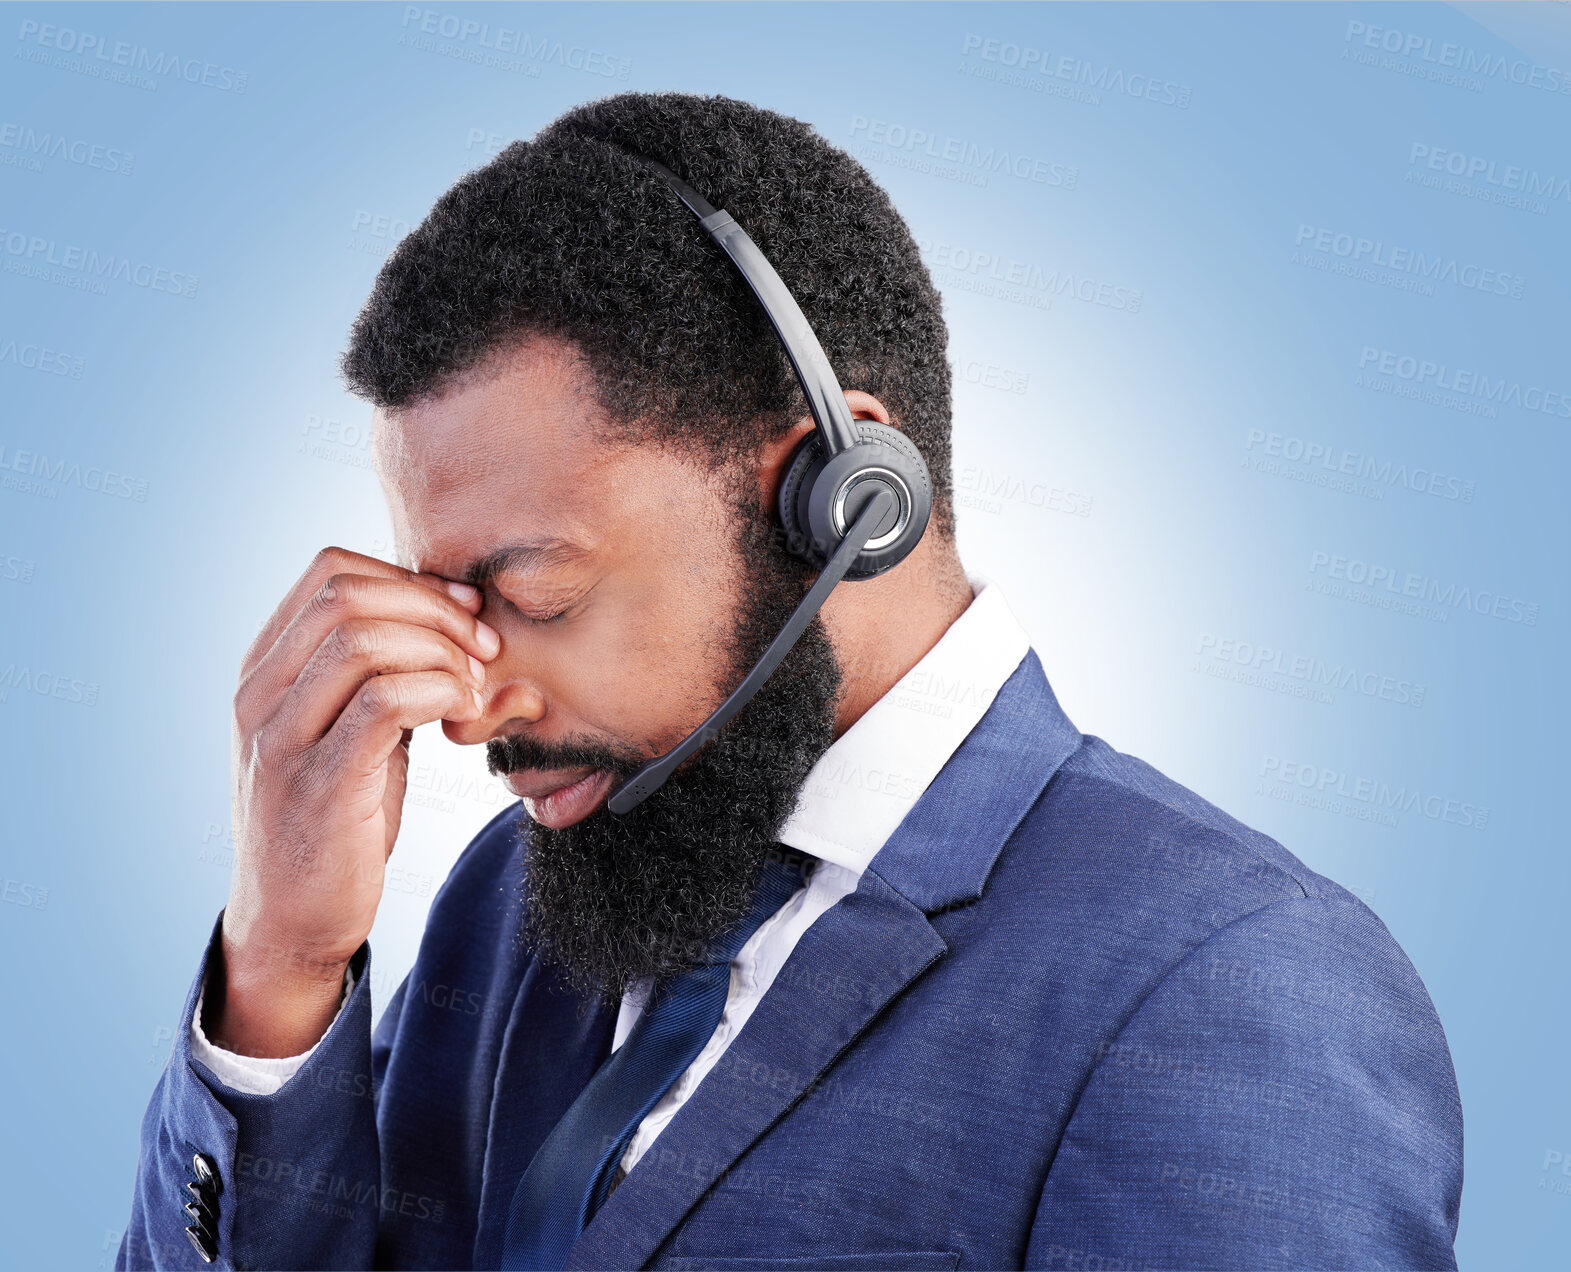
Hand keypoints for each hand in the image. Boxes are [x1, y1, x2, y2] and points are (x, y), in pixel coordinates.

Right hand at [206, 547, 499, 1056]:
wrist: (292, 924)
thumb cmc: (335, 822)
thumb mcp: (354, 733)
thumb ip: (389, 677)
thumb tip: (472, 625)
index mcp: (263, 671)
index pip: (330, 572)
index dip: (410, 577)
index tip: (466, 609)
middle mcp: (258, 696)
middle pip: (347, 594)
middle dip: (434, 607)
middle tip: (485, 645)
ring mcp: (280, 740)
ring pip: (363, 640)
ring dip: (441, 651)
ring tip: (475, 687)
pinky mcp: (318, 786)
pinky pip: (383, 702)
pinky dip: (439, 692)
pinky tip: (464, 714)